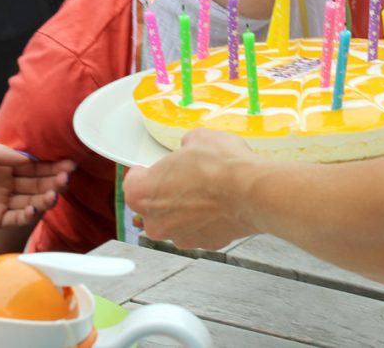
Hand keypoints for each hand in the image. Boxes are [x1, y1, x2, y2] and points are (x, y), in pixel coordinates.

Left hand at [0, 138, 73, 236]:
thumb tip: (26, 157)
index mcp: (0, 164)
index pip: (31, 163)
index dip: (49, 163)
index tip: (66, 162)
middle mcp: (4, 182)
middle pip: (36, 181)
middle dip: (53, 179)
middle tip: (67, 176)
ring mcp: (0, 202)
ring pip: (30, 200)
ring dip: (46, 196)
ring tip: (55, 192)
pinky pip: (17, 218)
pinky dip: (29, 214)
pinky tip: (37, 208)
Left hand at [125, 129, 258, 249]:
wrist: (251, 192)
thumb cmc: (220, 166)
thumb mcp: (199, 138)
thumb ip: (187, 145)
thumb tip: (191, 147)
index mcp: (144, 193)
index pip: (132, 183)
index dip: (144, 173)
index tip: (150, 169)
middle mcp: (156, 221)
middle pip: (153, 206)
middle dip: (166, 193)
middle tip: (184, 178)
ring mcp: (180, 236)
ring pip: (176, 221)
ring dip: (186, 209)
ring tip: (206, 191)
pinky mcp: (204, 244)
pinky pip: (199, 230)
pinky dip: (206, 220)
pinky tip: (220, 205)